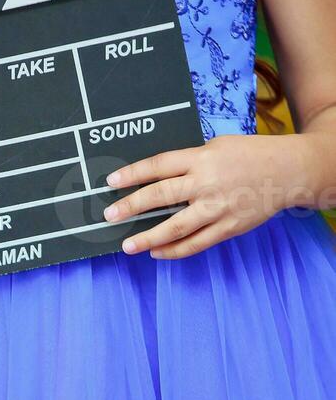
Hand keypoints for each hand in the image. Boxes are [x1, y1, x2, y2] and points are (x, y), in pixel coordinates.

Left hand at [103, 134, 311, 258]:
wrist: (289, 171)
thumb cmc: (249, 155)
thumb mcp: (217, 146)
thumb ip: (189, 161)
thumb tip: (158, 176)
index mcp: (201, 158)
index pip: (158, 165)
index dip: (132, 174)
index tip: (111, 182)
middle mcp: (206, 183)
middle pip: (161, 196)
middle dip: (131, 206)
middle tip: (109, 216)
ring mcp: (218, 208)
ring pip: (176, 227)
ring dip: (149, 238)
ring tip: (128, 245)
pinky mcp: (229, 227)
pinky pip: (196, 243)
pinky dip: (174, 250)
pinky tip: (157, 252)